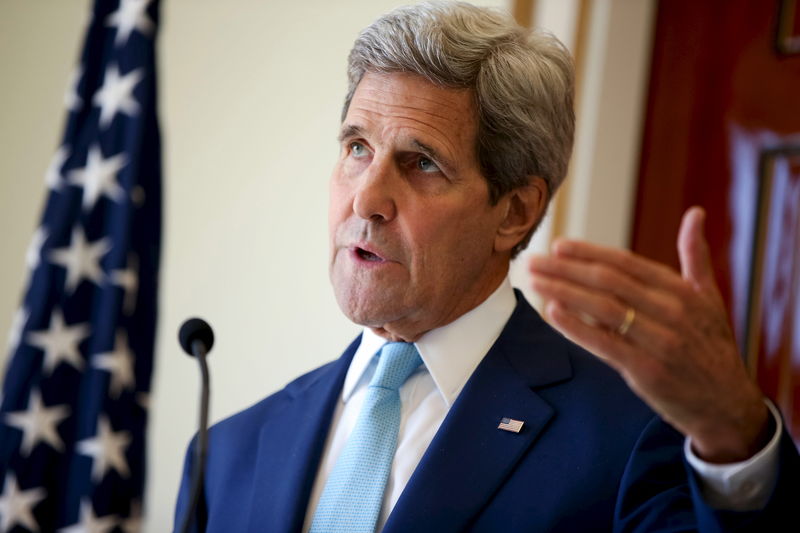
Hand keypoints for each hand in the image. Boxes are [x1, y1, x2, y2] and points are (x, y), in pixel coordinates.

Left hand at [529, 207, 770, 462]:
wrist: (727, 403)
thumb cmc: (711, 346)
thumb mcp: (710, 297)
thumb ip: (696, 255)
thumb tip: (695, 213)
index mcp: (681, 291)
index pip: (626, 263)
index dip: (589, 252)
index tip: (558, 246)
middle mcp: (671, 312)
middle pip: (608, 282)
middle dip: (565, 269)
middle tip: (532, 261)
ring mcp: (659, 342)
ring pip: (603, 309)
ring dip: (562, 292)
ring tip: (533, 282)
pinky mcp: (647, 372)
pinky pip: (605, 344)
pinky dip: (577, 327)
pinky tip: (552, 312)